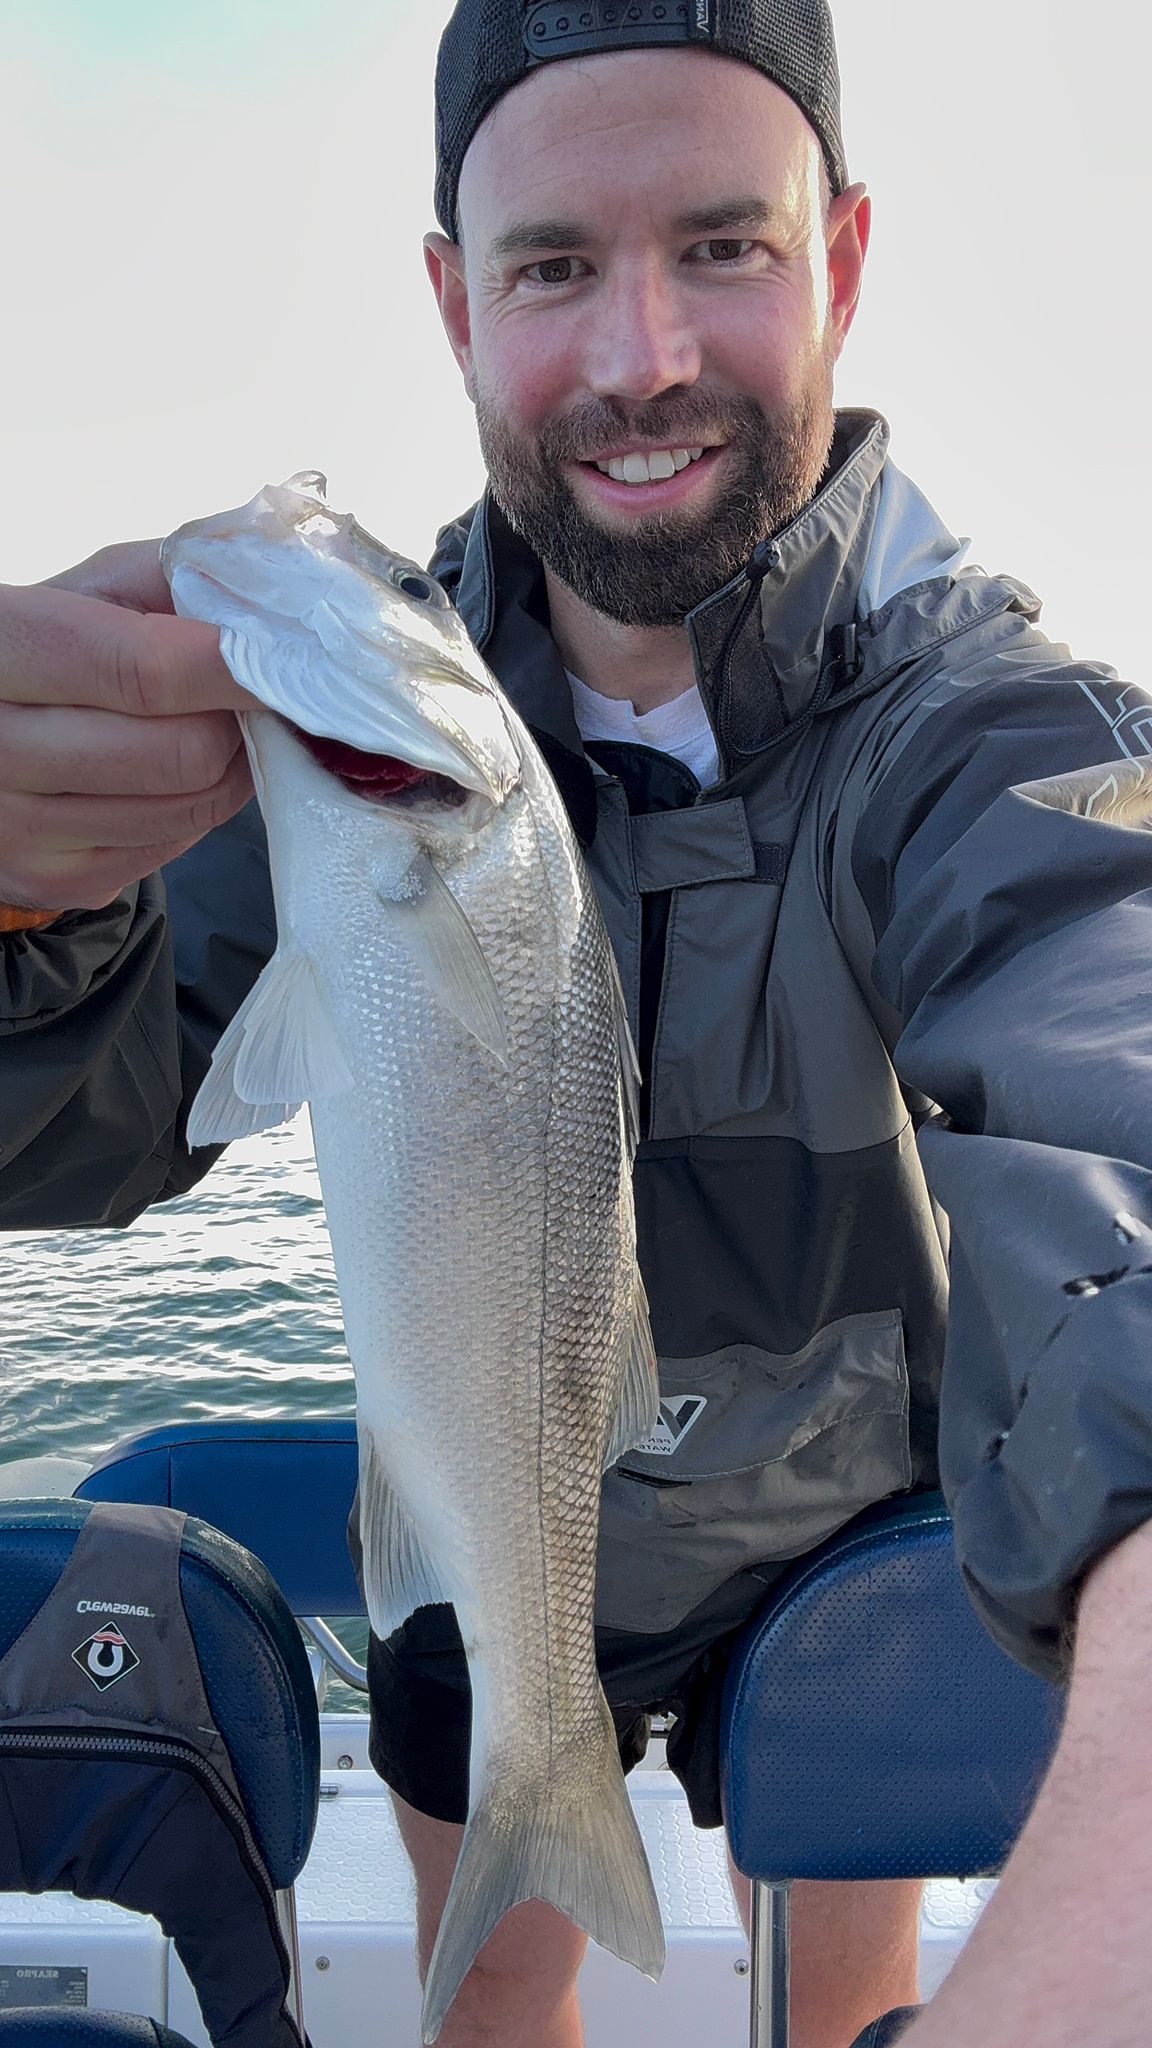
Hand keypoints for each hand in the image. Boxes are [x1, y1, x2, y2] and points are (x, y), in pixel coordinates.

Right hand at [0, 539, 256, 914]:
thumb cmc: (49, 648)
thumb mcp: (92, 590)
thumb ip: (174, 578)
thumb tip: (270, 602)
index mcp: (1, 650)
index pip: (144, 671)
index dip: (232, 668)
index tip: (286, 660)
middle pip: (185, 753)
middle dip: (236, 721)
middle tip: (244, 696)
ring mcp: (20, 828)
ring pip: (191, 807)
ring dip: (228, 765)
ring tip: (212, 729)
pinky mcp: (55, 882)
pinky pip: (175, 844)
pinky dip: (196, 805)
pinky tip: (173, 774)